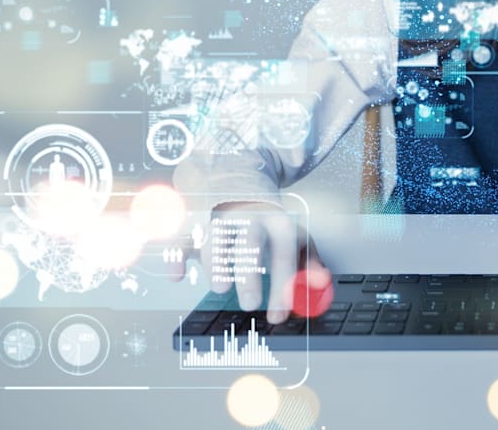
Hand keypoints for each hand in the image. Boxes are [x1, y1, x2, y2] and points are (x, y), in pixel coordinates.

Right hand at [168, 201, 326, 322]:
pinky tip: (177, 277)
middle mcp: (250, 218)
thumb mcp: (297, 237)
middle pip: (250, 241)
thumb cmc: (271, 224)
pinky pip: (182, 237)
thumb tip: (321, 286)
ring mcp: (221, 219)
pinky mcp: (195, 223)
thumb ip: (310, 263)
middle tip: (249, 304)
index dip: (283, 284)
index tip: (278, 315)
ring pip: (215, 237)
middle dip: (249, 274)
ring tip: (220, 288)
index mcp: (278, 223)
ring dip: (215, 262)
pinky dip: (176, 256)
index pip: (285, 253)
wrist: (243, 182)